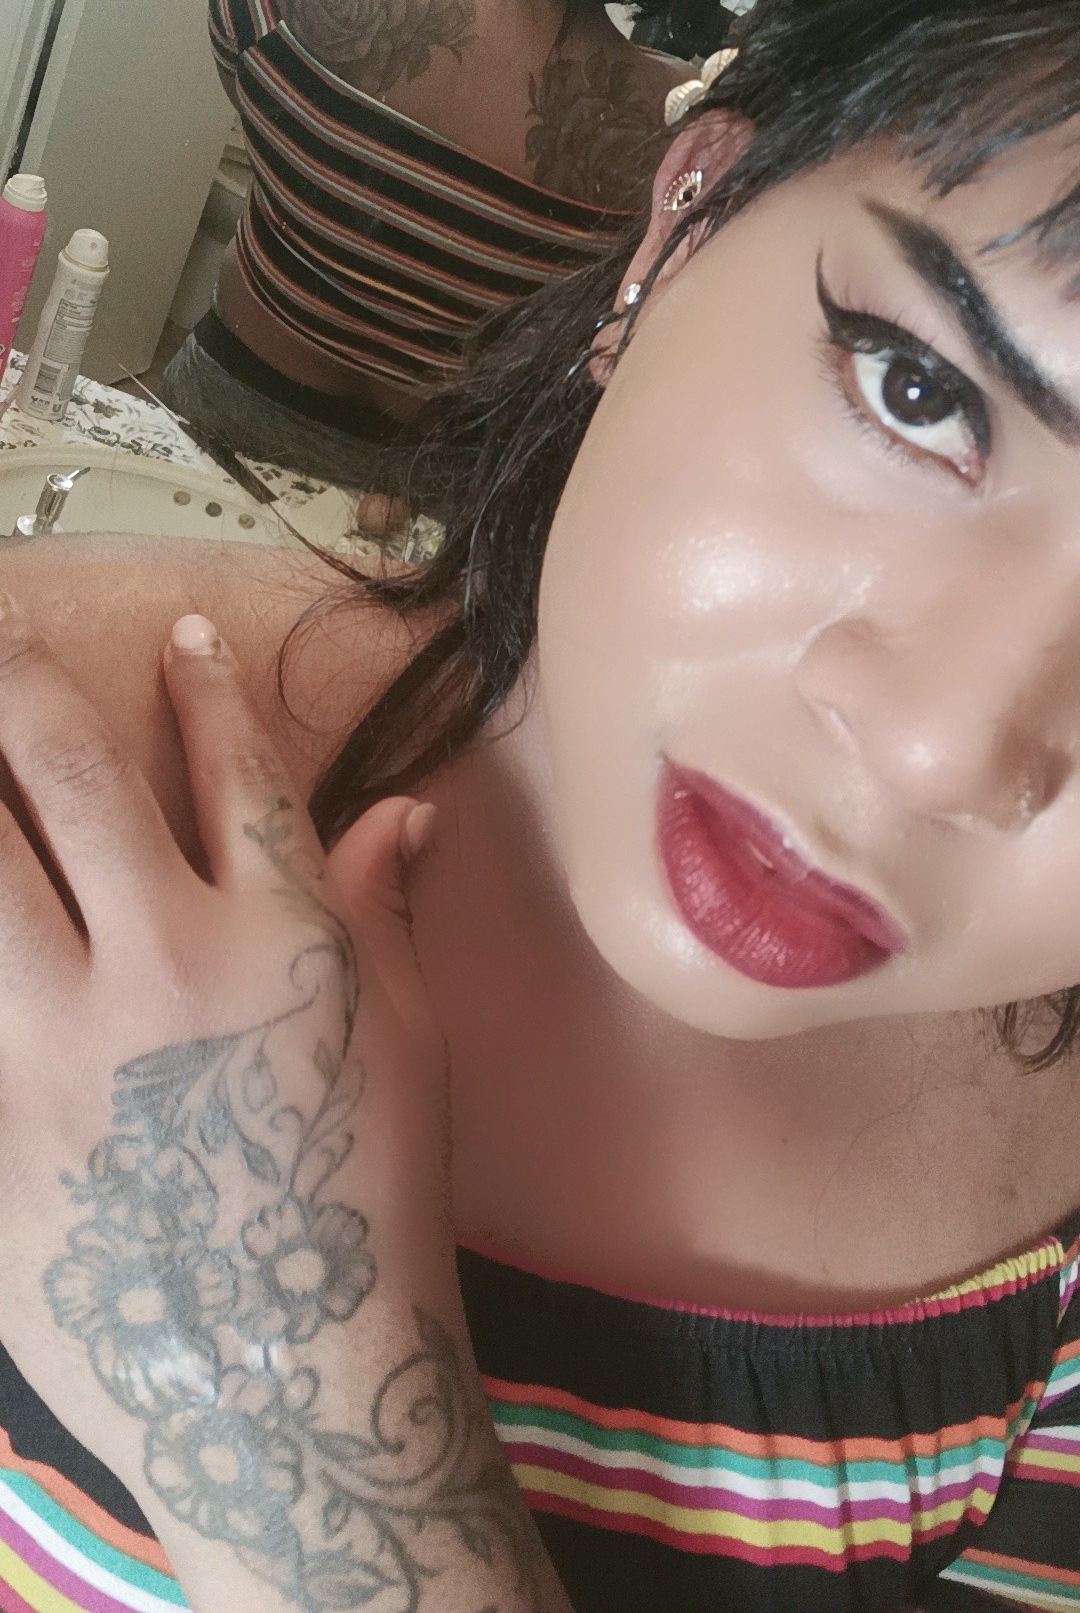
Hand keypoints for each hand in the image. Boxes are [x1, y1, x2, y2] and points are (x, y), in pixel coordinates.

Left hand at [0, 600, 563, 1611]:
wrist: (287, 1386)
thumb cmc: (365, 1206)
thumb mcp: (407, 1046)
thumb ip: (381, 912)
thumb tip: (399, 808)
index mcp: (277, 939)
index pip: (232, 768)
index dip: (204, 686)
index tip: (180, 641)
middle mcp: (157, 964)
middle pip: (66, 774)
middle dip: (26, 684)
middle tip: (4, 640)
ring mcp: (55, 1042)